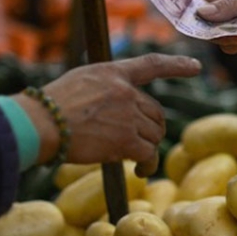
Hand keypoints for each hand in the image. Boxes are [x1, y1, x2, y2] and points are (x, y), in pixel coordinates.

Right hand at [14, 53, 201, 176]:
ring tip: (139, 161)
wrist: (40, 123)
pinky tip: (141, 171)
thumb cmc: (50, 106)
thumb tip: (119, 103)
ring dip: (148, 149)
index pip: (151, 64)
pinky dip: (148, 165)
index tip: (196, 67)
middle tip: (142, 143)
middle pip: (156, 112)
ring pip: (154, 134)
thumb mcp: (80, 81)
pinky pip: (148, 153)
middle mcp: (126, 91)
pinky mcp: (125, 140)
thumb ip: (104, 87)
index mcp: (114, 72)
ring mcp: (127, 115)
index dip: (176, 65)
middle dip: (153, 129)